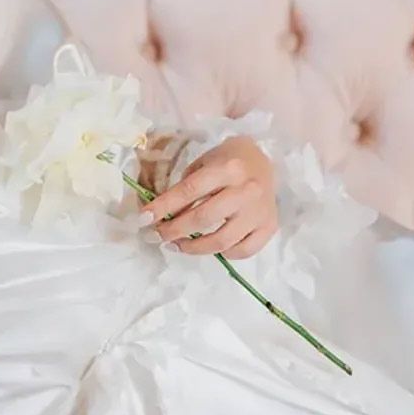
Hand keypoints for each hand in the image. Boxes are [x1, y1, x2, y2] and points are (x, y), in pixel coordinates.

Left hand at [140, 135, 277, 259]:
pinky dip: (223, 254)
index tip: (143, 220)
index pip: (188, 191)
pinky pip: (244, 250)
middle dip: (174, 231)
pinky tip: (210, 248)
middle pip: (203, 218)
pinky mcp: (270, 226)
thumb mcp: (203, 164)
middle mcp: (246, 190)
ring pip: (222, 241)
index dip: (163, 207)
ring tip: (177, 245)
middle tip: (157, 236)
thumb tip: (161, 217)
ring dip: (194, 248)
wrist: (263, 160)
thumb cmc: (227, 161)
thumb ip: (185, 189)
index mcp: (227, 168)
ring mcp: (260, 211)